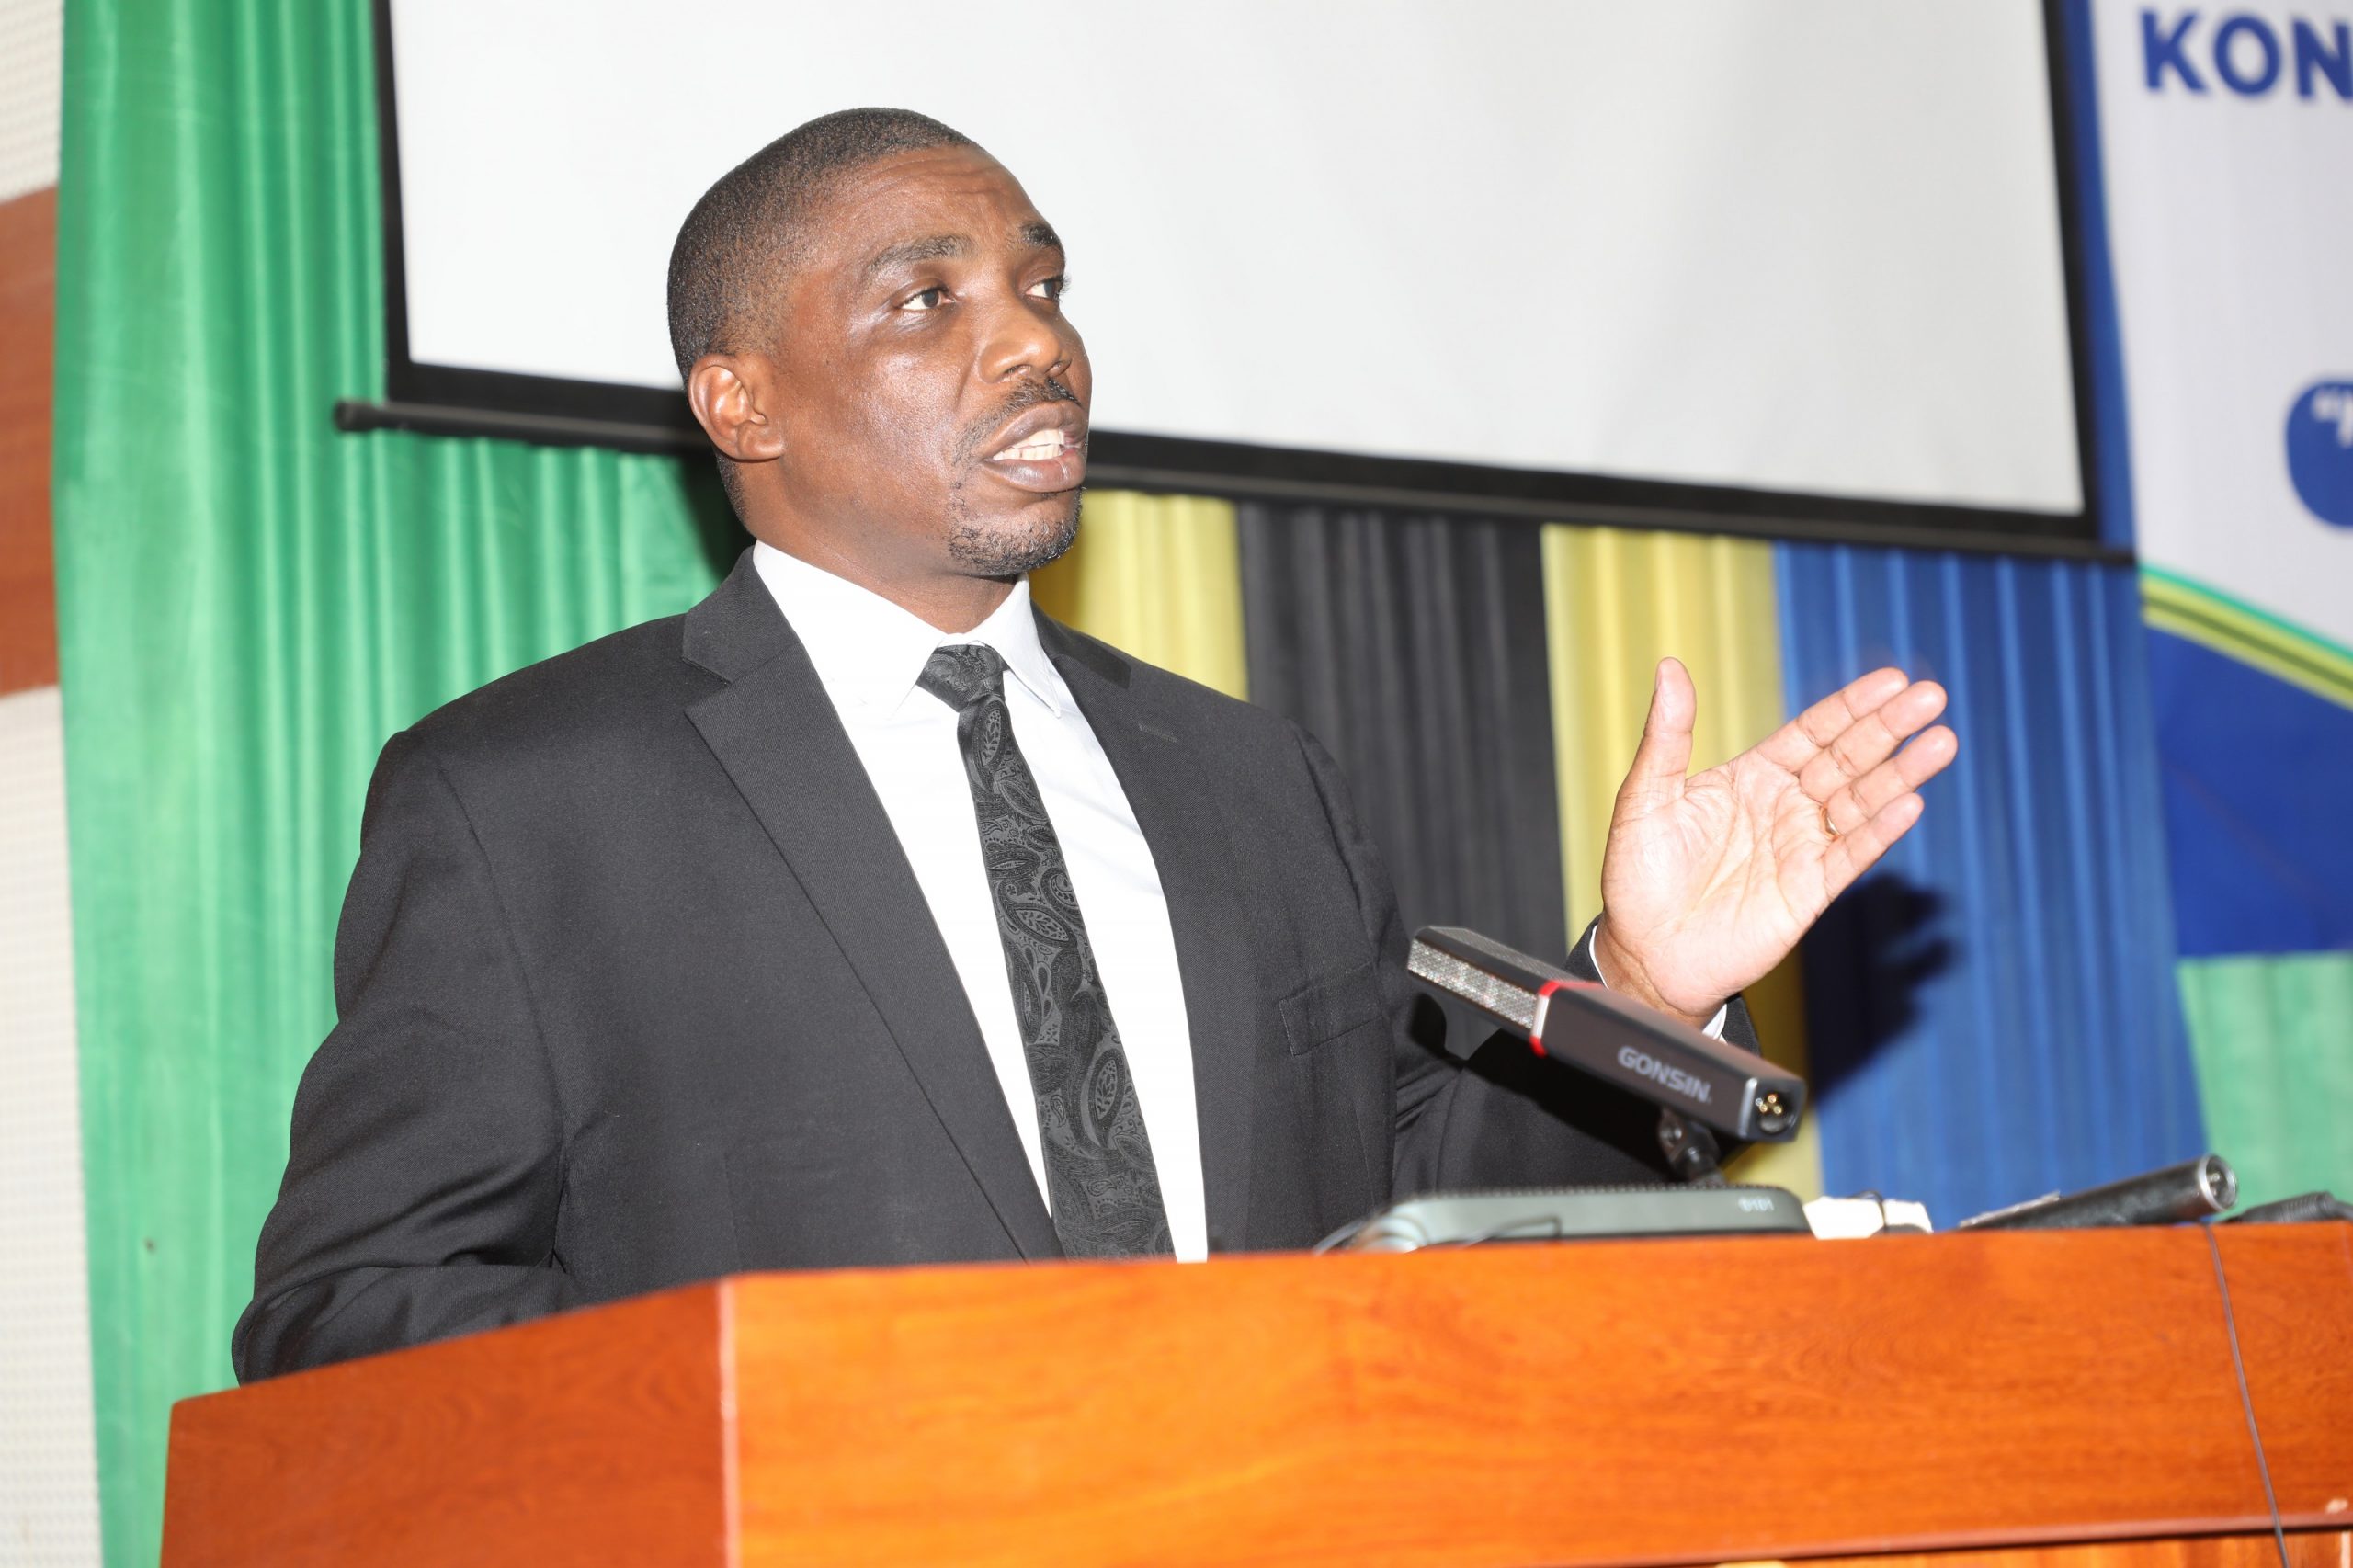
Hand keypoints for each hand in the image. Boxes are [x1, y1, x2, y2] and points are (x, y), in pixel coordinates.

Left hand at [1591, 659, 1956, 1026]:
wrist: (1644, 953)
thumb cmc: (1638, 876)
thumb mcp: (1646, 796)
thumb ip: (1668, 734)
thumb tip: (1669, 665)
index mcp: (1753, 776)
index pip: (1813, 732)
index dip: (1851, 707)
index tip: (1891, 680)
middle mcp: (1785, 806)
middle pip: (1848, 759)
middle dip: (1889, 728)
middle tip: (1931, 697)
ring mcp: (1802, 846)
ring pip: (1861, 802)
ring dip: (1901, 773)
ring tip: (1941, 742)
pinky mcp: (1810, 890)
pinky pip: (1851, 854)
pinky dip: (1880, 831)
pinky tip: (1909, 804)